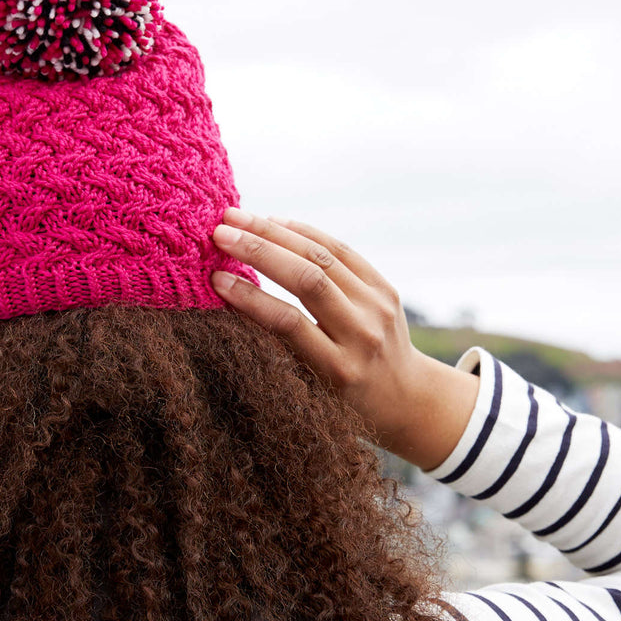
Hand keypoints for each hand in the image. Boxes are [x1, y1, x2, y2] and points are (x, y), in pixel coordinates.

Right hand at [209, 209, 477, 470]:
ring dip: (275, 232)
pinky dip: (304, 233)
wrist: (404, 398)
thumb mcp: (312, 389)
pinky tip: (274, 222)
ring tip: (238, 219)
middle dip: (259, 251)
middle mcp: (362, 335)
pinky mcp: (385, 288)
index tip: (215, 278)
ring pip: (323, 257)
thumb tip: (231, 299)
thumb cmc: (342, 401)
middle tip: (220, 234)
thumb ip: (282, 350)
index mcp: (338, 369)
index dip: (250, 297)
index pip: (289, 323)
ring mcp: (378, 308)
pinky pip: (341, 251)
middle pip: (307, 280)